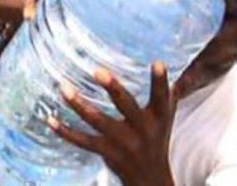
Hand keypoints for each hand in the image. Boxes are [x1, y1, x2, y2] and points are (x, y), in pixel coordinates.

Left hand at [50, 63, 175, 185]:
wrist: (151, 179)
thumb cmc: (157, 137)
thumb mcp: (167, 115)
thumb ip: (172, 90)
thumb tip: (185, 62)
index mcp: (158, 117)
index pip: (161, 97)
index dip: (160, 81)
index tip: (157, 62)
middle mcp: (142, 129)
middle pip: (127, 106)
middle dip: (113, 88)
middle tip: (97, 71)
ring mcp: (123, 142)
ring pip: (98, 122)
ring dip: (79, 105)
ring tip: (63, 88)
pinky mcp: (106, 151)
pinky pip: (82, 141)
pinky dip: (65, 131)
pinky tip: (50, 119)